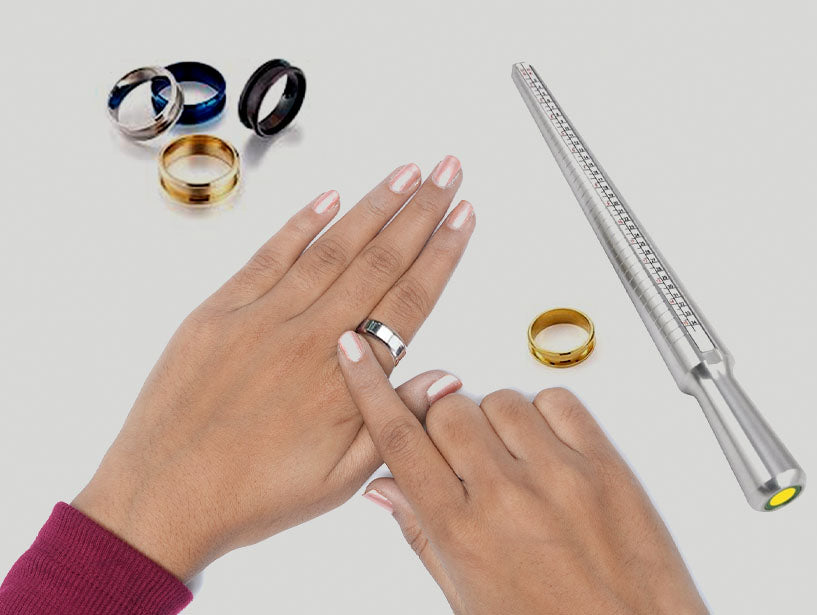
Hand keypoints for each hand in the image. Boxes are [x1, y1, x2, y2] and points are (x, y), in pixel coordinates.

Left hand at [72, 157, 474, 579]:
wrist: (162, 498)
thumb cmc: (253, 495)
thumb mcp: (342, 477)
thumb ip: (396, 419)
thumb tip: (447, 377)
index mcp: (346, 378)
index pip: (410, 300)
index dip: (442, 254)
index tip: (463, 218)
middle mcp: (310, 337)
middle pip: (379, 260)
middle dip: (420, 210)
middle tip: (446, 171)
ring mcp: (262, 317)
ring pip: (331, 248)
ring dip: (372, 205)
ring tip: (405, 172)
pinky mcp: (218, 312)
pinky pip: (268, 255)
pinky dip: (301, 224)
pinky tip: (329, 197)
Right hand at [336, 332, 707, 614]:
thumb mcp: (467, 599)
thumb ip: (423, 535)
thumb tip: (385, 490)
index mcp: (464, 533)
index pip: (400, 440)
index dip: (371, 391)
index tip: (356, 356)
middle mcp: (507, 496)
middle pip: (448, 410)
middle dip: (444, 424)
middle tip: (462, 455)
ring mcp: (560, 475)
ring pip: (500, 400)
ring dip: (495, 421)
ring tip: (513, 463)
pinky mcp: (606, 464)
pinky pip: (559, 400)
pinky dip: (545, 414)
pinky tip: (546, 449)